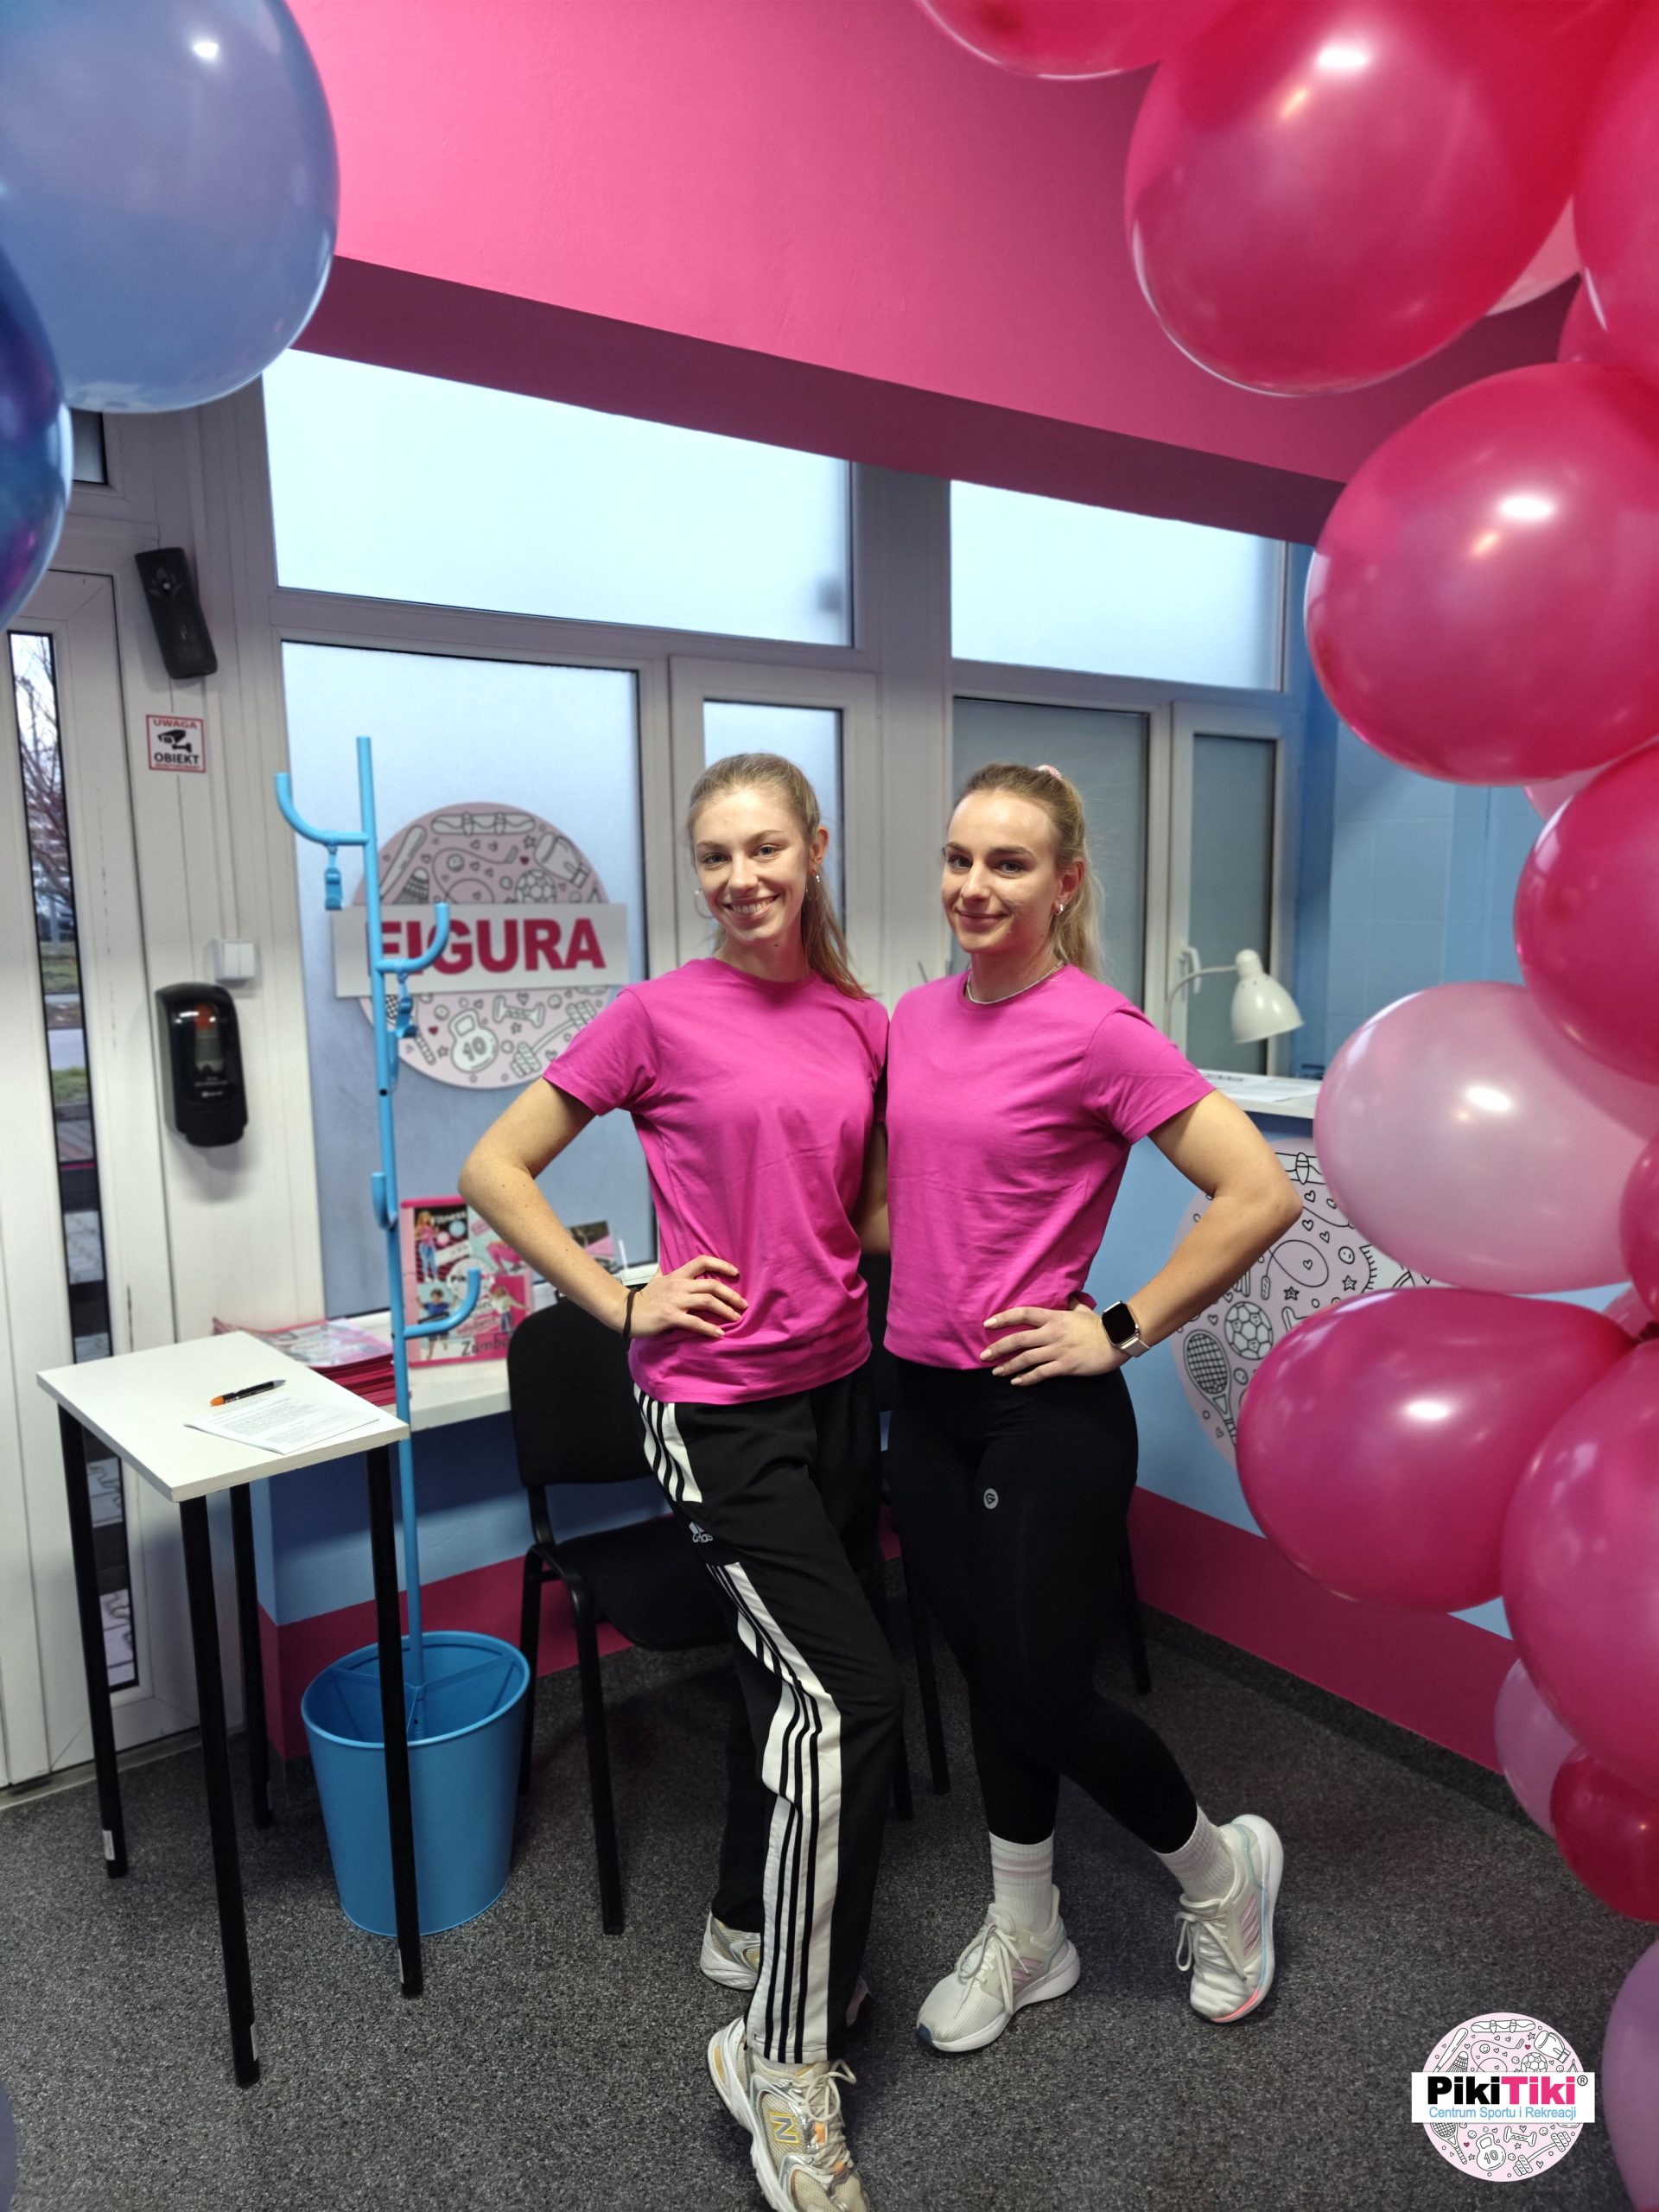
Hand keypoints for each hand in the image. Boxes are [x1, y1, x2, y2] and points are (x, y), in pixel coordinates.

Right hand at [629, 1255, 746, 1340]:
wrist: (626, 1312)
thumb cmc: (644, 1299)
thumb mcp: (657, 1280)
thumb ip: (667, 1274)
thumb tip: (666, 1266)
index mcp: (678, 1275)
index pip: (702, 1262)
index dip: (722, 1265)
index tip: (736, 1273)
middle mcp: (679, 1285)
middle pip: (712, 1285)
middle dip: (731, 1294)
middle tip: (743, 1305)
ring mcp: (675, 1301)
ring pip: (707, 1302)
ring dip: (725, 1310)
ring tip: (736, 1318)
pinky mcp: (670, 1317)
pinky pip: (695, 1322)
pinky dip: (709, 1328)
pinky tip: (719, 1333)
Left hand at [980, 1304, 1122, 1385]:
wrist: (1116, 1340)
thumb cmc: (1099, 1325)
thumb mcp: (1082, 1310)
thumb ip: (1072, 1304)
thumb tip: (1070, 1296)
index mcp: (1054, 1317)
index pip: (1023, 1314)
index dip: (1003, 1318)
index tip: (987, 1324)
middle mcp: (1052, 1333)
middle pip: (1018, 1339)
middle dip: (998, 1348)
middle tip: (983, 1355)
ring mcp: (1057, 1350)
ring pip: (1026, 1358)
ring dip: (1008, 1366)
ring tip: (996, 1372)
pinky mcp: (1065, 1365)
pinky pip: (1041, 1373)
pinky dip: (1026, 1378)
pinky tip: (1016, 1381)